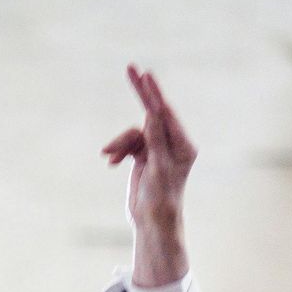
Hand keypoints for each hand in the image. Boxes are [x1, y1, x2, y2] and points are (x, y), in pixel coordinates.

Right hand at [102, 64, 195, 283]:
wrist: (152, 223)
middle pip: (152, 113)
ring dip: (120, 143)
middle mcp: (171, 143)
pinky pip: (127, 144)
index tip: (145, 75)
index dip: (154, 93)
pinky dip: (118, 151)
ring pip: (133, 133)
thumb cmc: (161, 199)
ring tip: (109, 157)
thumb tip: (153, 113)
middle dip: (141, 94)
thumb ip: (155, 139)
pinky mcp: (143, 156)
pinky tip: (110, 162)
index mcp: (182, 145)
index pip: (165, 113)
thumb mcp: (158, 168)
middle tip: (131, 68)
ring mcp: (156, 149)